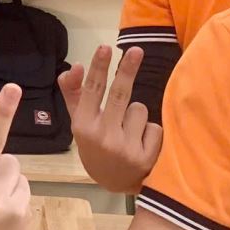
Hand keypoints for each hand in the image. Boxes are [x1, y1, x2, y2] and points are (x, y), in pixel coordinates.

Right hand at [61, 46, 162, 194]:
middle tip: (136, 50)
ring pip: (139, 110)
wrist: (114, 182)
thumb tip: (77, 66)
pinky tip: (141, 143)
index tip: (106, 47)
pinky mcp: (144, 157)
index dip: (99, 68)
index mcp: (83, 126)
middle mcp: (102, 137)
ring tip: (128, 131)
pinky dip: (150, 132)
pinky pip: (154, 127)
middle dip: (127, 70)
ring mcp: (124, 148)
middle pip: (119, 95)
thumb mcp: (80, 122)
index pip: (92, 90)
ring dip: (137, 115)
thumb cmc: (96, 144)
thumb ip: (75, 93)